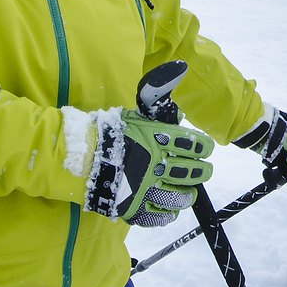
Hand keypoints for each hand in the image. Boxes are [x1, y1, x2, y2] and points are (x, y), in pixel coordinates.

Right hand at [72, 107, 214, 227]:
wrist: (80, 156)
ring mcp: (145, 188)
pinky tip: (170, 208)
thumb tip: (179, 69)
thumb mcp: (136, 113)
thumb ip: (157, 97)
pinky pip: (158, 216)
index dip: (203, 148)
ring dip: (187, 195)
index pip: (193, 144)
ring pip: (178, 197)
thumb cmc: (109, 132)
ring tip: (189, 193)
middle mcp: (156, 164)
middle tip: (205, 171)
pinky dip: (168, 213)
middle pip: (191, 172)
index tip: (206, 150)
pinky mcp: (133, 208)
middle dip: (202, 172)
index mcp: (158, 139)